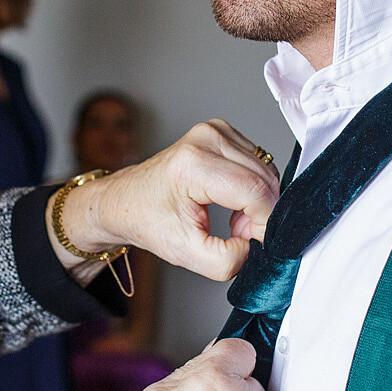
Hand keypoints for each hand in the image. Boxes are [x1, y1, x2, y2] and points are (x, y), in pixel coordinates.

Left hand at [59, 120, 279, 280]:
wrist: (126, 200)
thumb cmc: (148, 221)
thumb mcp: (185, 254)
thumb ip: (227, 260)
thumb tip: (257, 245)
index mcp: (193, 165)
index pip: (256, 191)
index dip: (264, 223)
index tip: (250, 241)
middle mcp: (206, 139)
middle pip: (265, 180)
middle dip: (261, 214)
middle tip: (238, 234)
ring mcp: (215, 130)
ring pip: (266, 171)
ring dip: (259, 201)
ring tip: (232, 219)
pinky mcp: (222, 131)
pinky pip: (258, 163)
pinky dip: (253, 187)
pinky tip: (231, 201)